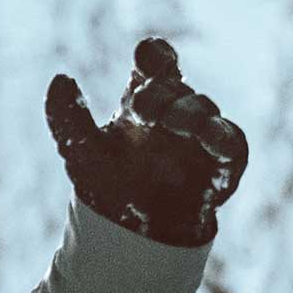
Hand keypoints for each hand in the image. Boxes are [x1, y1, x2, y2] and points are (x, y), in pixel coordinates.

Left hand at [45, 38, 247, 248]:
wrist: (131, 237)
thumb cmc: (109, 185)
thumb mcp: (81, 152)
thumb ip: (67, 117)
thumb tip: (60, 78)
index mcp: (145, 99)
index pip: (156, 63)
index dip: (155, 55)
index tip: (146, 58)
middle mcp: (176, 112)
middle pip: (176, 88)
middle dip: (160, 95)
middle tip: (141, 112)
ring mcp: (200, 139)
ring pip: (205, 112)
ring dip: (191, 115)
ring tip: (173, 124)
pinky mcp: (221, 169)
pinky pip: (232, 148)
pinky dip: (225, 141)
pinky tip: (212, 142)